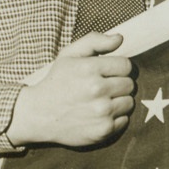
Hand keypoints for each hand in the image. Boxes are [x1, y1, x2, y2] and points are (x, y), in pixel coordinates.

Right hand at [8, 33, 133, 146]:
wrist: (38, 114)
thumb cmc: (56, 82)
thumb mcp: (68, 55)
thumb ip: (94, 41)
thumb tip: (119, 39)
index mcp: (90, 68)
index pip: (126, 65)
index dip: (117, 68)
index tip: (105, 73)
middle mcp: (97, 89)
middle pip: (129, 84)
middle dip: (118, 84)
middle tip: (100, 89)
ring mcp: (102, 111)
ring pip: (129, 102)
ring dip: (118, 101)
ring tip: (99, 102)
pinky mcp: (103, 130)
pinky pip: (124, 120)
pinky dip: (114, 118)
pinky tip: (98, 115)